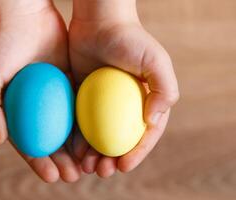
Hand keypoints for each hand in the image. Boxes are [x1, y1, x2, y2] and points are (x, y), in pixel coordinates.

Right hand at [0, 0, 79, 182]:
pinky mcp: (73, 85)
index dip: (39, 162)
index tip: (52, 176)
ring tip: (89, 165)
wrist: (28, 15)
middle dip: (63, 162)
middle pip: (52, 142)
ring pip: (70, 129)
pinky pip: (82, 108)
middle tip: (74, 176)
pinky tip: (98, 138)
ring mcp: (57, 98)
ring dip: (79, 149)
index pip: (29, 144)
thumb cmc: (3, 44)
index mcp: (18, 112)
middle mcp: (39, 109)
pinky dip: (89, 125)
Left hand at [69, 2, 178, 176]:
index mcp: (144, 101)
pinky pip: (80, 122)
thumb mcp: (155, 61)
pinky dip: (77, 138)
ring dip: (93, 154)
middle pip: (119, 140)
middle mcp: (124, 105)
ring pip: (98, 136)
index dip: (136, 154)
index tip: (122, 166)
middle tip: (101, 171)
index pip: (144, 134)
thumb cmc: (129, 38)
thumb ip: (164, 90)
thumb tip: (152, 121)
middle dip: (112, 160)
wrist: (99, 21)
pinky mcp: (83, 97)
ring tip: (85, 167)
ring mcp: (102, 103)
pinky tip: (72, 150)